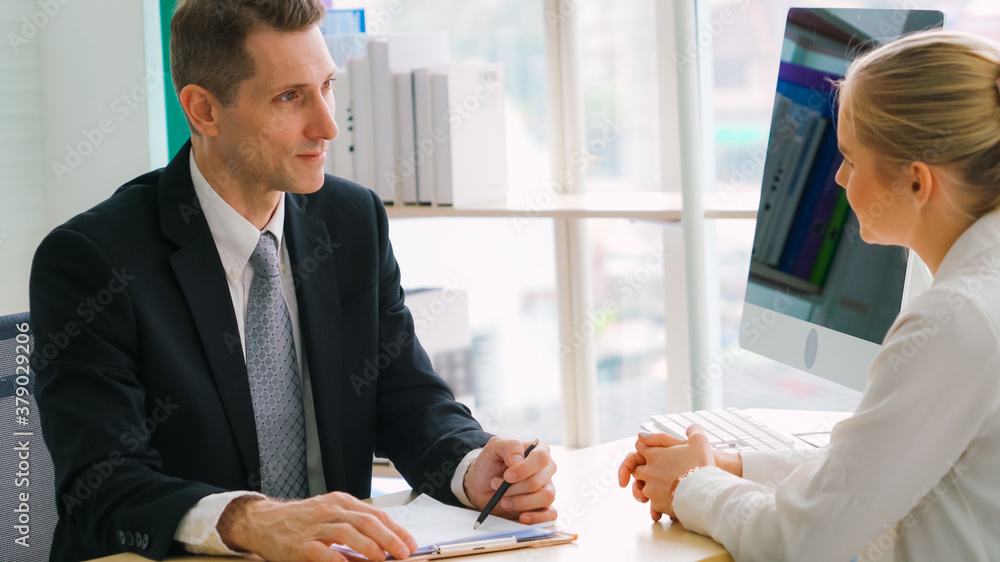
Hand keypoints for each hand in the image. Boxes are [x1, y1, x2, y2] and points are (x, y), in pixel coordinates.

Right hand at [217, 492, 418, 561]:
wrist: (264, 522)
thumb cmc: (301, 521)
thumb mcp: (329, 514)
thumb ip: (353, 524)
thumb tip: (384, 544)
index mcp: (340, 502)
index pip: (375, 514)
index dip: (396, 529)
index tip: (410, 543)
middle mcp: (329, 510)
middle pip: (366, 522)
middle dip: (389, 538)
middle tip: (403, 553)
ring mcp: (314, 527)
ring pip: (347, 533)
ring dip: (369, 547)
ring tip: (381, 559)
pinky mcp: (300, 545)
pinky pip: (323, 553)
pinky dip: (338, 560)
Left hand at [463, 437, 557, 524]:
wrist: (482, 483)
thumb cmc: (491, 463)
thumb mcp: (494, 446)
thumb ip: (509, 446)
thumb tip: (518, 459)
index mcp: (539, 450)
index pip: (541, 458)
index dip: (524, 469)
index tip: (507, 476)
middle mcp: (546, 469)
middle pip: (539, 481)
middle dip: (514, 487)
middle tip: (497, 486)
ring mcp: (546, 488)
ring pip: (546, 497)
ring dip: (521, 502)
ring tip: (504, 501)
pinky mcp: (543, 507)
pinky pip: (551, 515)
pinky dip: (537, 518)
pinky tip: (523, 517)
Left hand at [618, 428, 743, 504]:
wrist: (704, 492)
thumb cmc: (701, 465)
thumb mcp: (700, 442)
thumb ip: (694, 432)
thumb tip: (690, 429)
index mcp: (655, 455)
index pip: (639, 446)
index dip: (645, 447)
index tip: (649, 450)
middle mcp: (649, 471)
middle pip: (636, 469)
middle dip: (643, 470)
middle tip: (654, 472)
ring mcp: (651, 489)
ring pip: (642, 488)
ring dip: (650, 488)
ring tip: (662, 490)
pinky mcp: (657, 504)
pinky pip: (652, 504)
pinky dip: (658, 503)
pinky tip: (669, 503)